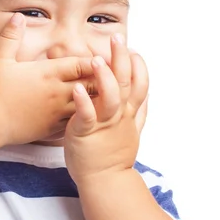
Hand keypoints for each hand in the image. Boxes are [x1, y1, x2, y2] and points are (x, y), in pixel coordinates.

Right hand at [0, 13, 94, 145]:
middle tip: (110, 78)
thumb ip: (11, 35)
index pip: (83, 64)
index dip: (94, 61)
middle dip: (101, 81)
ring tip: (105, 98)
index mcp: (48, 73)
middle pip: (92, 85)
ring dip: (95, 101)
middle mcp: (57, 92)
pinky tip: (88, 116)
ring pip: (88, 106)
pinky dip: (84, 118)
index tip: (100, 59)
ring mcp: (56, 112)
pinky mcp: (52, 129)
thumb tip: (18, 16)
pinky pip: (76, 123)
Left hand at [64, 34, 148, 183]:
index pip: (140, 84)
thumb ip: (138, 111)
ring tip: (95, 59)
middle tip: (116, 38)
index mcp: (129, 113)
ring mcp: (105, 124)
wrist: (106, 181)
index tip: (133, 49)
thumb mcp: (132, 131)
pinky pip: (87, 116)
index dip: (138, 65)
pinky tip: (76, 87)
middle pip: (126, 83)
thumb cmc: (114, 156)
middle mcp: (120, 115)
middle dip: (122, 58)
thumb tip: (143, 95)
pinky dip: (83, 101)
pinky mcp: (87, 133)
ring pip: (110, 97)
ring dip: (104, 77)